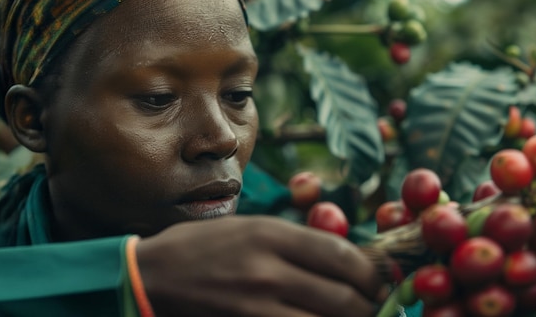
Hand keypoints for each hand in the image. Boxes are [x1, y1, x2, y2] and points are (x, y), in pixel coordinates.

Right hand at [135, 215, 389, 316]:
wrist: (153, 276)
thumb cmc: (205, 247)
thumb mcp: (251, 228)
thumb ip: (298, 242)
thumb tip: (350, 260)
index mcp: (270, 234)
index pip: (342, 255)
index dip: (372, 273)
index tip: (381, 281)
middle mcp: (267, 269)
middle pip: (343, 297)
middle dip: (370, 306)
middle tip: (376, 306)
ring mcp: (256, 305)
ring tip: (355, 316)